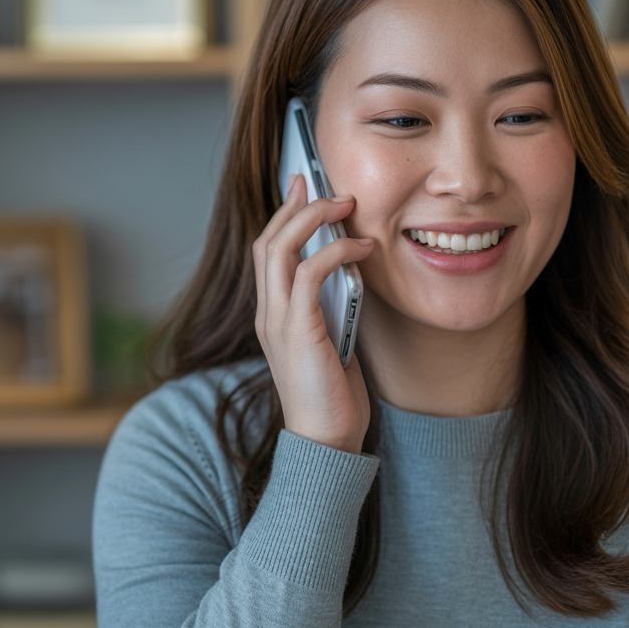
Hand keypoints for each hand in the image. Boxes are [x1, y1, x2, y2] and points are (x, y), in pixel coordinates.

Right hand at [253, 174, 373, 454]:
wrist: (326, 442)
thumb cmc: (333, 397)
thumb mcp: (333, 341)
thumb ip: (333, 309)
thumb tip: (353, 275)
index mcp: (272, 317)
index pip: (266, 253)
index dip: (284, 216)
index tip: (304, 189)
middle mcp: (267, 315)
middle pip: (267, 242)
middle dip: (295, 206)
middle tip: (324, 186)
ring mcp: (277, 322)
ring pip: (279, 249)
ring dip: (313, 219)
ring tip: (345, 205)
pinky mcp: (298, 331)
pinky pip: (308, 274)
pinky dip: (335, 252)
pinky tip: (362, 249)